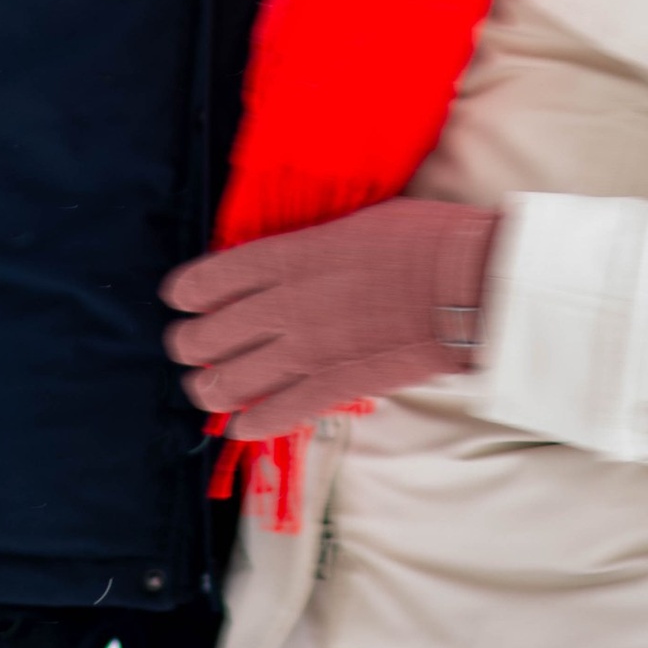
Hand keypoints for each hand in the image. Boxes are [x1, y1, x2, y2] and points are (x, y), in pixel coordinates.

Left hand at [163, 199, 502, 438]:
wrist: (467, 284)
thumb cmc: (422, 240)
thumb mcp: (354, 223)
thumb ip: (311, 248)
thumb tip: (292, 261)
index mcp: (288, 256)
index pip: (208, 280)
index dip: (185, 294)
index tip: (180, 300)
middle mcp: (284, 305)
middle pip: (204, 337)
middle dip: (190, 345)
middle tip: (194, 348)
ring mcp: (305, 352)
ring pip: (225, 383)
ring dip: (209, 388)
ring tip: (212, 387)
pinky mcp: (331, 388)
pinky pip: (271, 416)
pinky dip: (249, 424)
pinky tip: (245, 422)